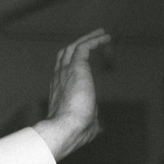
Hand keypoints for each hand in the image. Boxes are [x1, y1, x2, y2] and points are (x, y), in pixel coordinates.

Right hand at [30, 29, 109, 160]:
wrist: (66, 128)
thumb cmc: (74, 131)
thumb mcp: (86, 124)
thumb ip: (93, 121)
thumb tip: (100, 128)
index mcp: (59, 90)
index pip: (63, 70)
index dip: (73, 62)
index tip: (85, 57)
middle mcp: (59, 78)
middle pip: (66, 54)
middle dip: (79, 44)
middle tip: (92, 37)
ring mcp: (65, 72)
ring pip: (74, 47)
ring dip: (87, 38)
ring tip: (101, 33)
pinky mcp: (76, 68)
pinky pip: (84, 47)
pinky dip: (94, 40)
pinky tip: (105, 38)